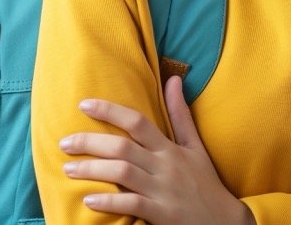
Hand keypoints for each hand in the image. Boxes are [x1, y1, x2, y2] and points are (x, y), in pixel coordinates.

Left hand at [59, 76, 253, 224]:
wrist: (227, 222)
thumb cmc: (206, 183)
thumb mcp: (195, 147)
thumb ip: (180, 115)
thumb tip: (174, 79)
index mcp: (170, 148)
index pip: (138, 122)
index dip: (110, 111)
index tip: (83, 104)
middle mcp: (165, 166)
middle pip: (123, 147)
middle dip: (90, 142)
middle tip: (63, 143)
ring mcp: (163, 191)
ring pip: (123, 173)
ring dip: (92, 170)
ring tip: (68, 170)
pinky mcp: (162, 214)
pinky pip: (131, 205)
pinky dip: (109, 202)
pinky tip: (89, 200)